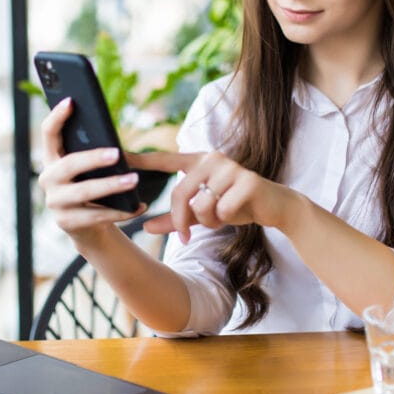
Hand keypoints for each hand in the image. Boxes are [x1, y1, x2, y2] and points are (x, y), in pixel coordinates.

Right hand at [37, 98, 144, 236]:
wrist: (86, 228)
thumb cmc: (91, 188)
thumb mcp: (89, 169)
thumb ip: (92, 152)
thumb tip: (114, 143)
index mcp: (52, 159)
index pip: (49, 134)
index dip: (57, 117)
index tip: (71, 101)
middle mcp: (48, 179)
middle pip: (69, 165)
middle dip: (93, 158)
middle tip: (117, 153)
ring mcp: (55, 203)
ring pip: (85, 192)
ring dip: (111, 185)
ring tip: (134, 180)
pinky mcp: (67, 223)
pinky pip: (98, 215)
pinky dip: (122, 211)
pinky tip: (138, 205)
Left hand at [128, 150, 299, 242]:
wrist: (275, 207)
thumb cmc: (236, 206)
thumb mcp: (203, 213)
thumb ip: (175, 219)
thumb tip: (145, 228)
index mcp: (199, 162)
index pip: (165, 160)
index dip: (141, 159)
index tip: (118, 156)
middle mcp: (212, 159)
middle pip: (180, 193)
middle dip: (180, 220)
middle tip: (186, 237)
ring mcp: (231, 168)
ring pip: (201, 205)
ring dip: (208, 221)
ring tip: (221, 218)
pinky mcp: (247, 181)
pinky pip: (223, 210)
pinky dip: (226, 220)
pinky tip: (238, 214)